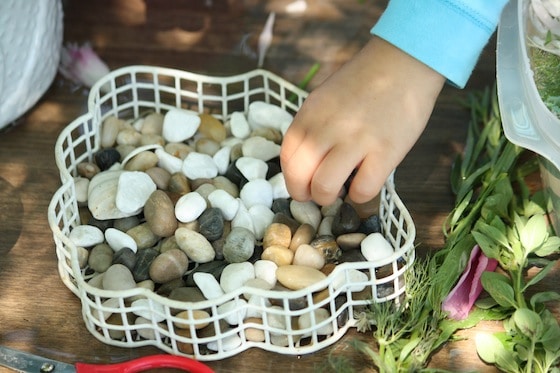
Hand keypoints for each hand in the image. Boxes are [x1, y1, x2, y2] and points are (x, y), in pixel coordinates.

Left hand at [280, 36, 444, 205]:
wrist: (405, 61)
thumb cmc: (364, 82)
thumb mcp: (325, 98)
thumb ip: (312, 126)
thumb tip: (306, 162)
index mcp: (310, 114)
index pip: (287, 157)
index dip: (292, 178)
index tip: (302, 184)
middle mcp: (328, 127)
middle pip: (298, 176)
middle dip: (304, 194)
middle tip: (318, 193)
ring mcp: (356, 140)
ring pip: (325, 187)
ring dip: (329, 197)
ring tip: (341, 189)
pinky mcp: (386, 151)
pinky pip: (362, 190)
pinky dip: (359, 195)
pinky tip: (365, 182)